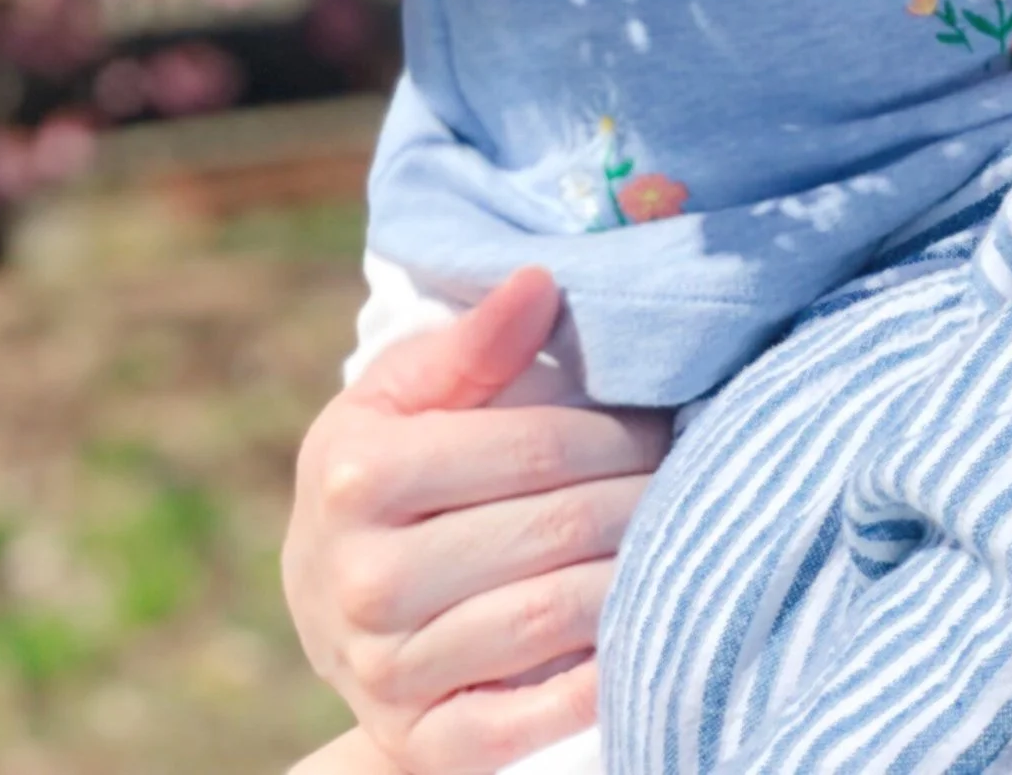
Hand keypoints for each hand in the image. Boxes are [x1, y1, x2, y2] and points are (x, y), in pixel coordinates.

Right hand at [282, 268, 669, 774]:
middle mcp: (364, 577)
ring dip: (633, 579)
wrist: (323, 599)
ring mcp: (388, 669)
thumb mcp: (402, 393)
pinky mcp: (418, 743)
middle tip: (688, 481)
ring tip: (675, 545)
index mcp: (359, 473)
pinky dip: (595, 683)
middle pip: (553, 532)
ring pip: (552, 618)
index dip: (613, 433)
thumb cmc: (381, 469)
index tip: (662, 425)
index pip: (532, 448)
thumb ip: (474, 344)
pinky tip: (639, 639)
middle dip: (637, 500)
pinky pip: (527, 721)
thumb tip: (541, 283)